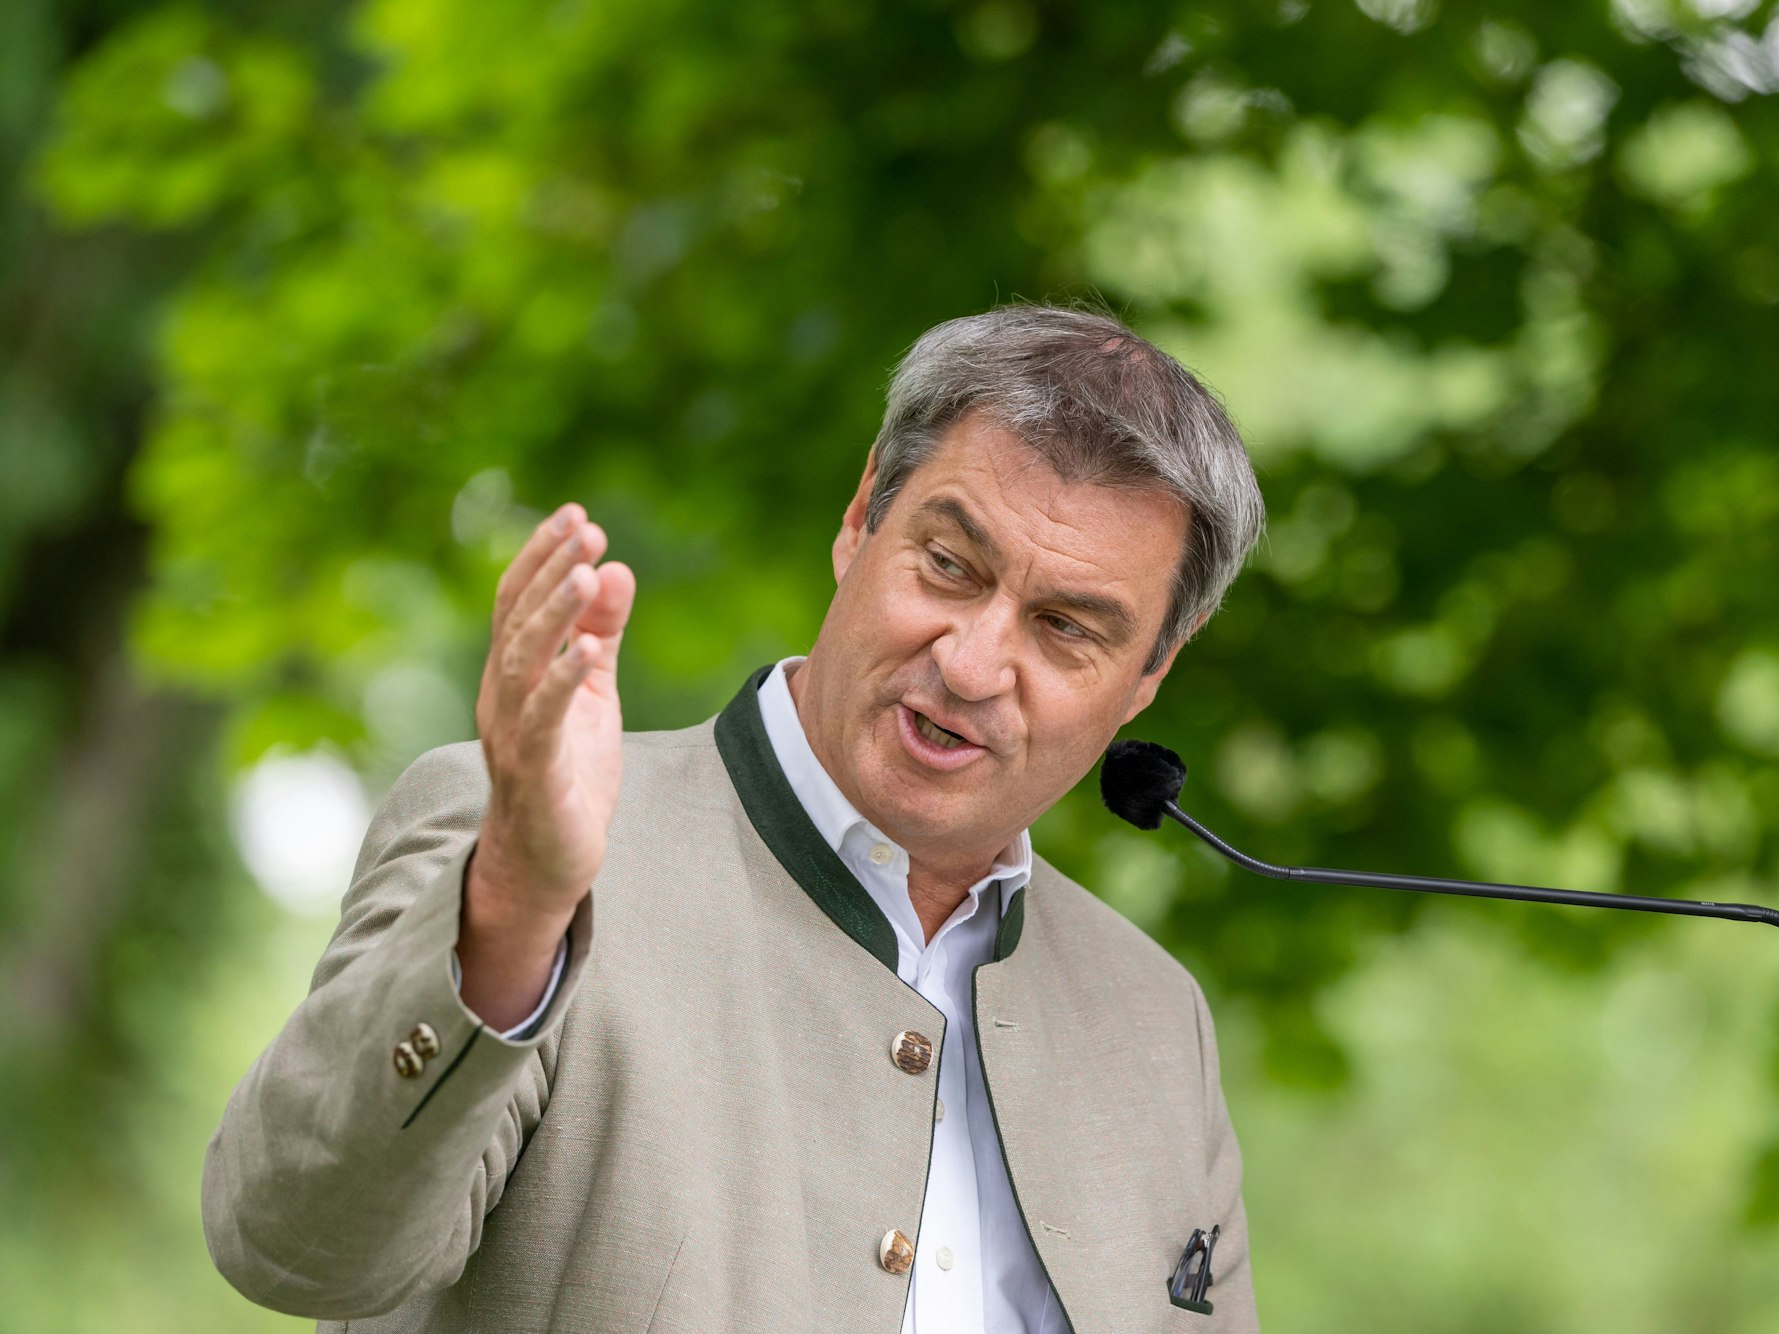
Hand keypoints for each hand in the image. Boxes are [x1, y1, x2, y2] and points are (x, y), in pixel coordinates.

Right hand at [468, 502, 636, 936]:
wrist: (546, 862)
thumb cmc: (568, 773)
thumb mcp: (592, 694)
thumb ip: (600, 634)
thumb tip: (618, 568)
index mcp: (512, 673)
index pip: (518, 601)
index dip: (543, 556)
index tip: (577, 516)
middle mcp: (502, 696)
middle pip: (518, 620)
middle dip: (550, 569)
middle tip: (586, 528)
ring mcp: (512, 734)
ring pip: (523, 661)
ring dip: (554, 613)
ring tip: (586, 571)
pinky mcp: (534, 771)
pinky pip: (542, 719)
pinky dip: (562, 680)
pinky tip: (586, 649)